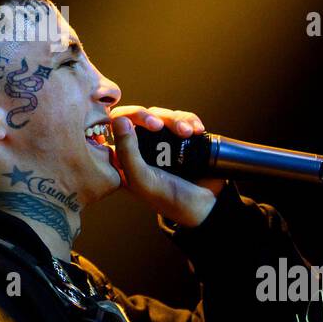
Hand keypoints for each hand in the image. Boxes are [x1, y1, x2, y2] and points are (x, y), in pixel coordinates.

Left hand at [109, 106, 227, 226]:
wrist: (207, 206)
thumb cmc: (170, 198)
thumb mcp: (142, 180)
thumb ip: (127, 153)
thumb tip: (119, 120)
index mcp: (124, 158)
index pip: (116, 126)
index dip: (127, 116)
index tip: (146, 125)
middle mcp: (140, 148)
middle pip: (140, 116)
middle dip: (153, 117)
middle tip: (161, 126)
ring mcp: (161, 142)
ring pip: (162, 115)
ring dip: (176, 120)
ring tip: (188, 133)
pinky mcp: (180, 138)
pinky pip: (181, 118)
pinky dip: (189, 121)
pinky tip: (197, 130)